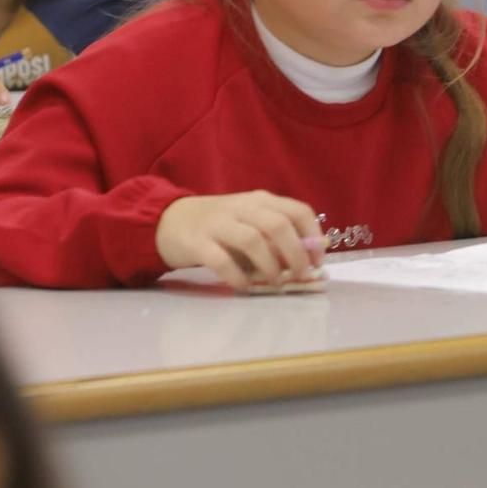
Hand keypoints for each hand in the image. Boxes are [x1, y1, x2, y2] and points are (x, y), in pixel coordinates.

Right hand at [155, 191, 325, 291]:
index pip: (298, 210)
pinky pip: (221, 260)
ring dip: (270, 265)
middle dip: (295, 252)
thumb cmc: (220, 227)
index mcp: (261, 200)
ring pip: (252, 240)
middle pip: (278, 224)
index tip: (318, 261)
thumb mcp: (250, 224)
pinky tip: (244, 287)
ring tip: (276, 282)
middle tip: (301, 275)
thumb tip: (307, 261)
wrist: (169, 221)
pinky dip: (237, 276)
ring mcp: (218, 224)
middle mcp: (242, 207)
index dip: (312, 236)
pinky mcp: (196, 243)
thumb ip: (275, 239)